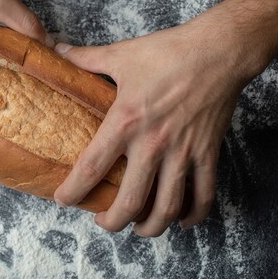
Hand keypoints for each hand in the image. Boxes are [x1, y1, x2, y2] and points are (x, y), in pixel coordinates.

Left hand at [52, 16, 252, 235]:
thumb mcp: (121, 54)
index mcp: (125, 122)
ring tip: (138, 228)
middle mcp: (152, 144)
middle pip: (129, 202)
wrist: (220, 50)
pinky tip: (181, 221)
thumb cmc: (169, 51)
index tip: (64, 200)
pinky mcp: (208, 153)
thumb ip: (86, 58)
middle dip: (112, 221)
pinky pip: (203, 195)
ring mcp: (183, 152)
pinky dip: (193, 215)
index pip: (92, 167)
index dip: (73, 191)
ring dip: (150, 227)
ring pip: (166, 207)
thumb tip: (57, 50)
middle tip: (103, 221)